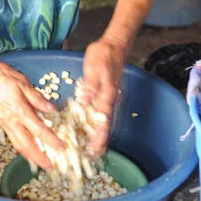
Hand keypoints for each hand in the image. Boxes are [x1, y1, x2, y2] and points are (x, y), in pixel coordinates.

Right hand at [0, 58, 64, 169]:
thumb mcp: (22, 82)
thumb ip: (37, 98)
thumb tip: (52, 109)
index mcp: (20, 110)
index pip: (39, 130)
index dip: (51, 140)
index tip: (61, 148)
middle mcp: (11, 121)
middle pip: (27, 145)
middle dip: (39, 158)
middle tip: (50, 166)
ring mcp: (4, 123)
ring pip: (18, 144)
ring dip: (29, 155)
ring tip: (40, 162)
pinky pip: (12, 138)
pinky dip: (21, 147)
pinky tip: (27, 146)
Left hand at [80, 37, 126, 155]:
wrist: (115, 44)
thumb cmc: (104, 54)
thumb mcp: (94, 67)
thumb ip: (91, 85)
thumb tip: (85, 101)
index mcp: (106, 94)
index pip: (103, 120)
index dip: (99, 136)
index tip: (96, 150)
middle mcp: (109, 98)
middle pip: (105, 123)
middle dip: (99, 140)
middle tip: (92, 156)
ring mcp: (108, 95)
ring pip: (103, 118)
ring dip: (97, 132)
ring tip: (91, 147)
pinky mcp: (104, 91)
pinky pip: (100, 110)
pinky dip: (95, 120)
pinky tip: (88, 125)